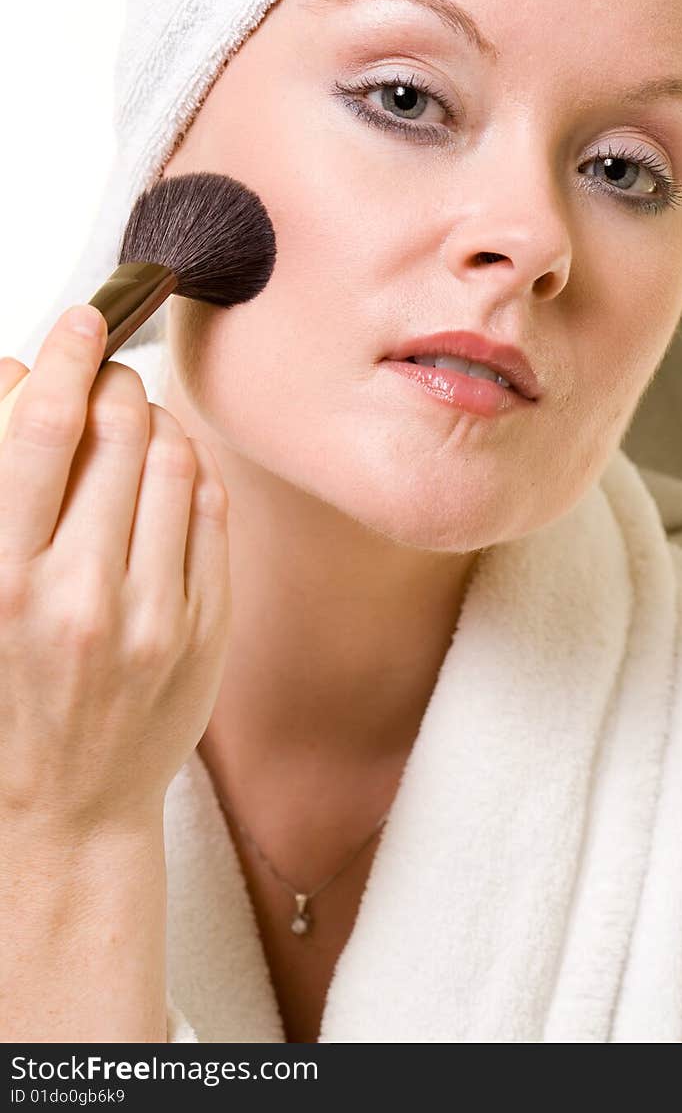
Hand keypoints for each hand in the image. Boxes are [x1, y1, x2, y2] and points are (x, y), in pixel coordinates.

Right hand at [0, 305, 231, 836]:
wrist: (62, 810)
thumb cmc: (0, 695)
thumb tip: (18, 377)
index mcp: (0, 580)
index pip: (39, 434)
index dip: (66, 359)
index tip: (84, 318)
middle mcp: (80, 596)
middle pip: (121, 434)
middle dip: (116, 384)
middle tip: (106, 378)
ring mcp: (155, 616)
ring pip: (178, 462)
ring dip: (159, 421)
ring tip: (136, 425)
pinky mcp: (207, 629)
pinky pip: (214, 511)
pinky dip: (194, 471)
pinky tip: (170, 473)